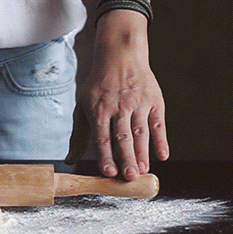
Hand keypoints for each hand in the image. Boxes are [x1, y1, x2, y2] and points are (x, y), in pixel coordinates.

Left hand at [65, 10, 168, 180]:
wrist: (120, 55)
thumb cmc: (98, 86)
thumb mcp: (83, 106)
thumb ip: (79, 136)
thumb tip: (70, 161)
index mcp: (99, 109)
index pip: (102, 138)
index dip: (106, 156)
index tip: (109, 173)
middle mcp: (119, 107)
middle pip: (123, 137)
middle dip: (127, 159)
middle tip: (130, 178)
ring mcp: (138, 103)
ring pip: (141, 132)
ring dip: (143, 153)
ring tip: (144, 171)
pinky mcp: (154, 101)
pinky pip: (158, 123)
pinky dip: (161, 140)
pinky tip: (162, 155)